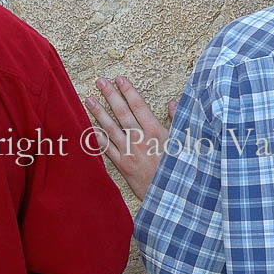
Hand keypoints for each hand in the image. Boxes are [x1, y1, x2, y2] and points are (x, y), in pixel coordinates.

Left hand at [85, 76, 177, 200]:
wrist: (172, 194)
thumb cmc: (179, 168)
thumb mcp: (185, 142)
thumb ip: (178, 120)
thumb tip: (173, 103)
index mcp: (156, 131)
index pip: (139, 105)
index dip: (128, 91)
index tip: (119, 79)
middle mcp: (140, 139)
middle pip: (122, 113)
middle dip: (110, 95)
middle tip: (100, 82)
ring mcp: (129, 152)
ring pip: (110, 128)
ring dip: (99, 113)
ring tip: (88, 100)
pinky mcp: (123, 165)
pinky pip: (106, 149)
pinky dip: (97, 138)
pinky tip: (90, 127)